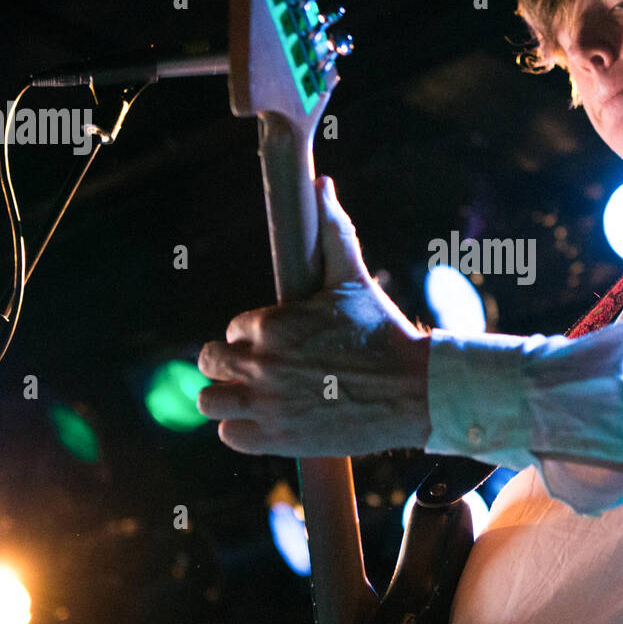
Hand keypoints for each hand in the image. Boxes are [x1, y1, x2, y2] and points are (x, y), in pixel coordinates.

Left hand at [197, 177, 430, 457]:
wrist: (413, 390)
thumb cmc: (383, 332)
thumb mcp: (353, 278)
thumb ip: (330, 230)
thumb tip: (320, 183)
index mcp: (272, 323)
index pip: (235, 327)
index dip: (255, 335)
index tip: (283, 343)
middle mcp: (262, 363)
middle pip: (210, 360)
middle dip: (233, 362)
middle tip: (265, 369)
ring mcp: (265, 404)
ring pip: (209, 400)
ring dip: (228, 397)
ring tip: (258, 396)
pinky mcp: (274, 440)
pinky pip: (229, 434)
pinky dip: (243, 429)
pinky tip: (270, 421)